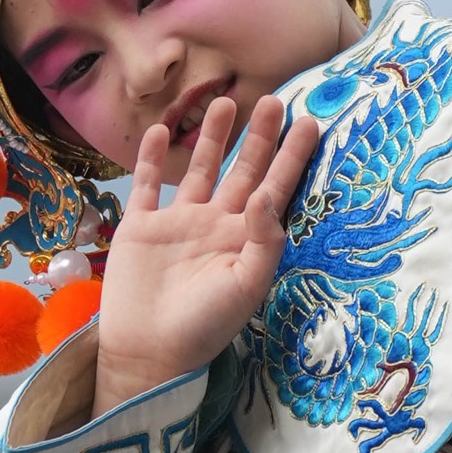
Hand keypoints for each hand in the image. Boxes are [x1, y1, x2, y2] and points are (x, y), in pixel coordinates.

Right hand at [93, 93, 320, 410]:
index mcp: (245, 239)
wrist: (149, 352)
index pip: (275, 188)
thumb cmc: (204, 326)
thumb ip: (264, 239)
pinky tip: (163, 132)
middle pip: (242, 171)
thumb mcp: (247, 285)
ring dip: (211, 138)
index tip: (309, 122)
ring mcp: (178, 224)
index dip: (292, 157)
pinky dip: (153, 158)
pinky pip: (148, 185)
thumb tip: (269, 194)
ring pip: (199, 170)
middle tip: (272, 99)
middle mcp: (215, 225)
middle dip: (257, 137)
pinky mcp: (141, 228)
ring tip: (223, 102)